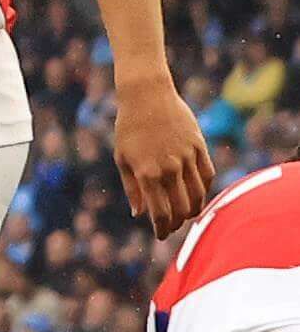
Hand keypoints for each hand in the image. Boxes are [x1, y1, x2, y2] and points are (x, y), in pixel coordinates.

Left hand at [114, 78, 214, 237]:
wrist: (147, 96)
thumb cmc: (129, 128)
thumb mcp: (122, 158)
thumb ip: (133, 188)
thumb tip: (139, 214)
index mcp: (147, 173)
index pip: (160, 212)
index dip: (162, 228)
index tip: (160, 235)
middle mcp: (169, 168)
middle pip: (180, 208)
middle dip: (177, 223)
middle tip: (172, 228)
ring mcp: (187, 157)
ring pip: (198, 195)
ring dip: (193, 210)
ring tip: (186, 216)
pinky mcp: (200, 147)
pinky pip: (208, 175)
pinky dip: (205, 189)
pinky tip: (198, 195)